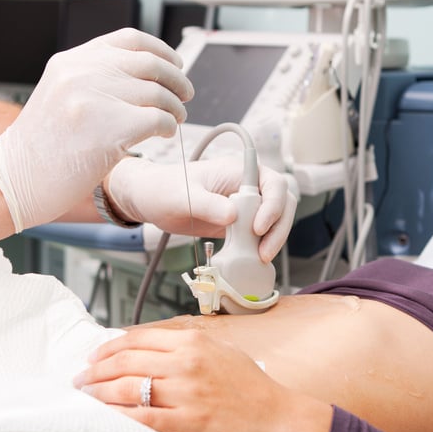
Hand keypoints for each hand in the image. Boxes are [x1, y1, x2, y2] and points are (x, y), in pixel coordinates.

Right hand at [0, 29, 192, 231]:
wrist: (12, 180)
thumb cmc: (41, 148)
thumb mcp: (61, 95)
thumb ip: (95, 79)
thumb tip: (147, 73)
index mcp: (71, 61)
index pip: (130, 39)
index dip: (161, 50)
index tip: (175, 63)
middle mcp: (81, 72)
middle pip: (151, 64)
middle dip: (177, 80)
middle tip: (185, 96)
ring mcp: (93, 97)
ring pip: (159, 92)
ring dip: (175, 108)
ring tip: (175, 120)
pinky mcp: (108, 127)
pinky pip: (158, 119)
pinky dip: (168, 126)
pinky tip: (163, 134)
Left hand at [76, 327, 331, 431]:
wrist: (282, 419)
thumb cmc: (254, 388)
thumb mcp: (223, 351)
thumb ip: (189, 345)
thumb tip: (151, 346)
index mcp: (194, 341)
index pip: (138, 338)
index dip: (109, 347)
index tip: (94, 355)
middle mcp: (187, 362)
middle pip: (126, 361)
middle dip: (96, 369)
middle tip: (81, 378)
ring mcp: (186, 393)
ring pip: (127, 388)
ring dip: (100, 392)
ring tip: (87, 396)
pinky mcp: (188, 423)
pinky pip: (142, 418)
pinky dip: (118, 417)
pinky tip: (104, 417)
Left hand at [104, 155, 297, 261]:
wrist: (150, 200)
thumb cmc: (163, 189)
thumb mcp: (183, 197)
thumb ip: (207, 204)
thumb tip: (233, 216)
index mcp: (238, 171)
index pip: (273, 182)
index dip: (273, 204)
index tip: (258, 227)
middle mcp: (248, 186)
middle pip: (282, 203)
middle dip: (278, 228)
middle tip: (264, 252)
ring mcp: (246, 206)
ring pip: (276, 221)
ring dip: (273, 240)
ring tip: (259, 258)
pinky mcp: (240, 224)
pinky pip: (260, 236)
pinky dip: (261, 248)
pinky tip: (252, 260)